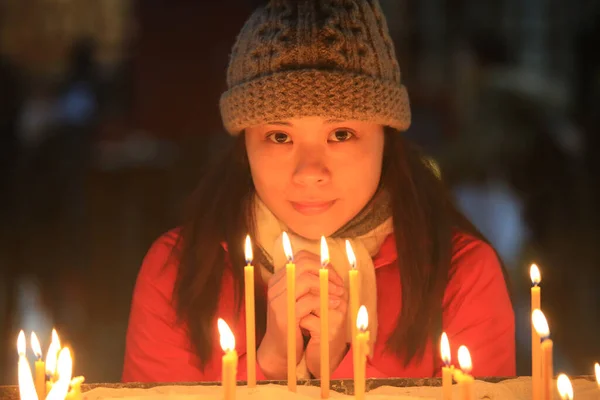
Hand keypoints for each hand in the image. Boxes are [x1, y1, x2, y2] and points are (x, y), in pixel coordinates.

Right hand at [257, 251, 343, 378]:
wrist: (279, 349)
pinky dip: (325, 300)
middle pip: (303, 264)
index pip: (301, 257)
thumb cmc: (293, 322)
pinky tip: (335, 304)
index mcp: (278, 279)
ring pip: (305, 279)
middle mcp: (275, 287)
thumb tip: (329, 267)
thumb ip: (308, 283)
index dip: (321, 263)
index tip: (334, 274)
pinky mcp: (285, 316)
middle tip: (339, 283)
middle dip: (326, 271)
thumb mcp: (298, 299)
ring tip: (339, 293)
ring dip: (327, 284)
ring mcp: (278, 301)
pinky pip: (308, 301)